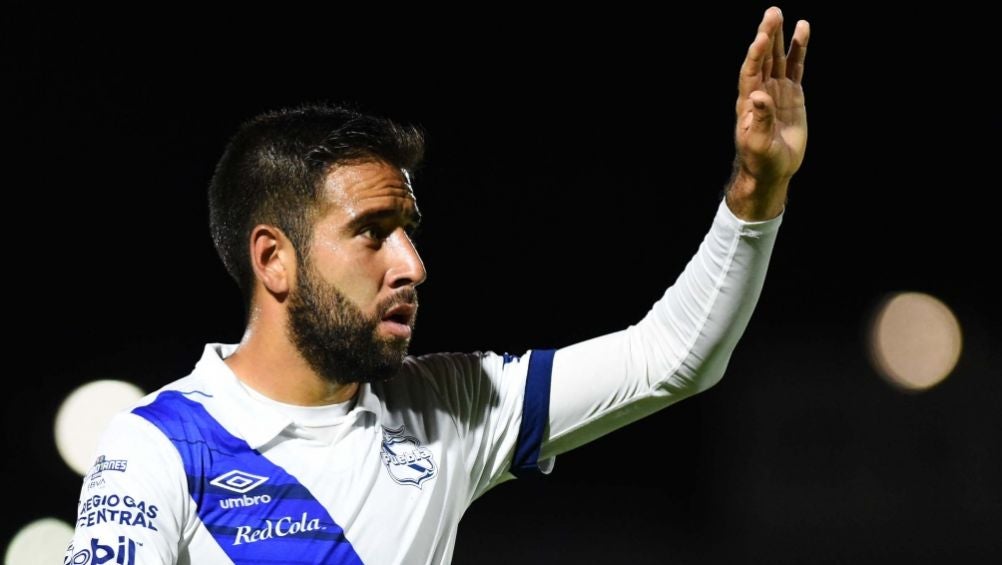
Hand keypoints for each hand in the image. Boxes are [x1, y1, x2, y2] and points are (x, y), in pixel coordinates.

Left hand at [726, 6, 809, 220]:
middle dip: (767, 36)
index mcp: (748, 102)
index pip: (751, 72)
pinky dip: (800, 50)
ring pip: (779, 59)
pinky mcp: (792, 95)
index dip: (756, 54)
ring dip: (781, 38)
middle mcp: (760, 91)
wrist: (772, 170)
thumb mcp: (759, 144)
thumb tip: (759, 96)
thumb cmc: (761, 160)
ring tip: (782, 15)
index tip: (762, 37)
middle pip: (764, 58)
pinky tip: (802, 30)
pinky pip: (796, 68)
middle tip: (772, 13)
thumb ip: (761, 119)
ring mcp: (776, 91)